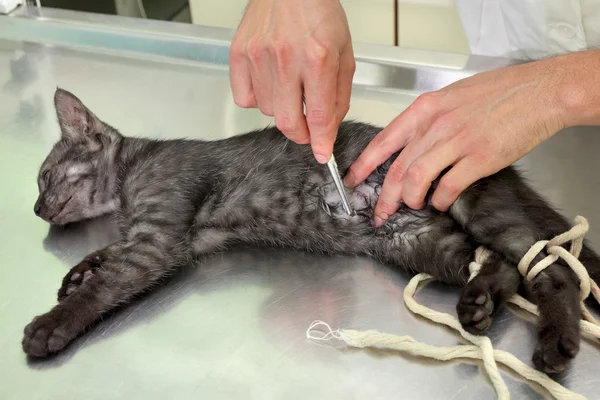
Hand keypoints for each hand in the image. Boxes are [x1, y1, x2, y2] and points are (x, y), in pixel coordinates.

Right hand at [229, 0, 354, 163]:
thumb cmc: (319, 13)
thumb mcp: (345, 54)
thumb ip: (339, 97)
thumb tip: (327, 130)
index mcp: (318, 58)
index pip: (318, 116)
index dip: (321, 142)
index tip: (322, 153)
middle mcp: (286, 58)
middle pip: (287, 122)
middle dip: (300, 134)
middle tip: (306, 127)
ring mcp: (258, 56)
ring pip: (268, 111)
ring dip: (282, 109)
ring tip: (291, 87)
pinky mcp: (238, 54)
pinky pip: (245, 98)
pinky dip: (258, 99)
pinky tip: (270, 83)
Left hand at [344, 55, 576, 225]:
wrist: (540, 91)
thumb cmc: (499, 91)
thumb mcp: (452, 96)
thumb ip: (429, 120)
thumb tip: (413, 146)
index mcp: (425, 109)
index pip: (383, 142)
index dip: (364, 166)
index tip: (352, 181)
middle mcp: (435, 126)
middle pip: (397, 169)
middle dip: (385, 197)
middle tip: (380, 213)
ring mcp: (457, 142)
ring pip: (416, 181)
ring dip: (412, 200)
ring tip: (417, 205)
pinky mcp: (479, 159)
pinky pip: (447, 188)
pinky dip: (440, 200)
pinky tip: (442, 201)